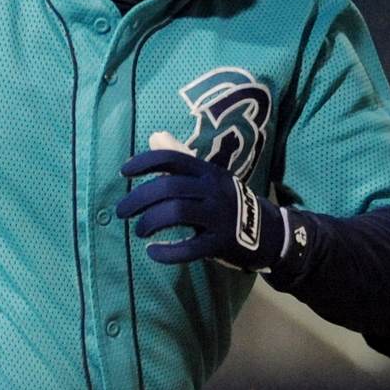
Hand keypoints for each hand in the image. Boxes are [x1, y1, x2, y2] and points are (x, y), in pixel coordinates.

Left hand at [118, 136, 282, 270]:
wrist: (267, 231)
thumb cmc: (227, 203)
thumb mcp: (208, 177)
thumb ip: (181, 159)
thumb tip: (155, 137)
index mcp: (207, 172)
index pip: (172, 159)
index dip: (145, 163)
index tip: (124, 173)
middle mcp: (212, 190)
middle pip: (168, 188)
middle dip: (138, 199)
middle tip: (122, 212)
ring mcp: (218, 216)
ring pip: (176, 213)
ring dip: (150, 222)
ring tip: (139, 231)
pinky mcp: (221, 243)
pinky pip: (190, 248)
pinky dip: (168, 252)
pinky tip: (153, 252)